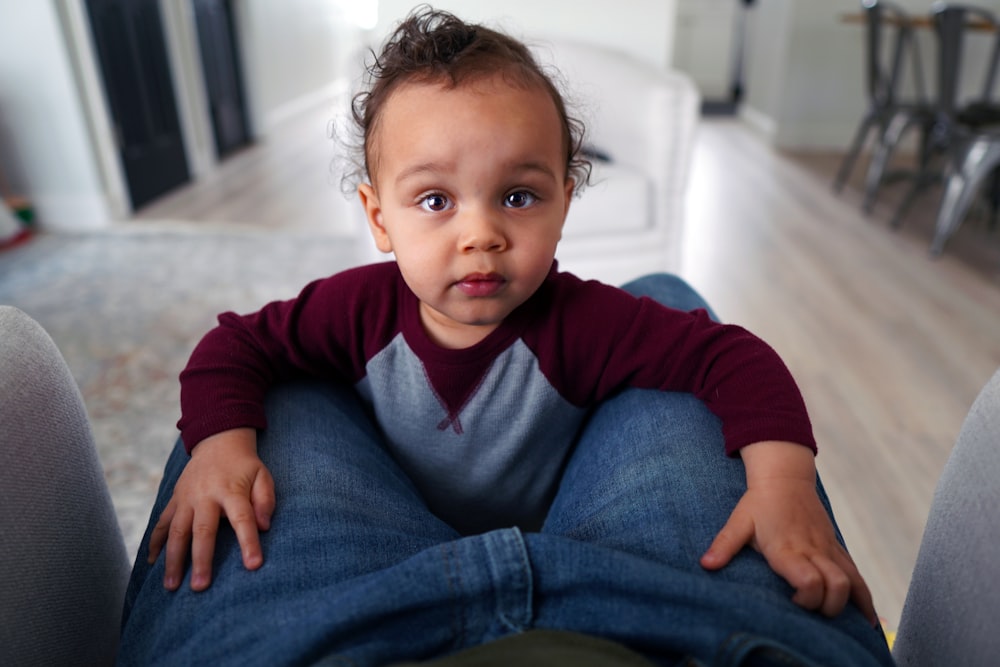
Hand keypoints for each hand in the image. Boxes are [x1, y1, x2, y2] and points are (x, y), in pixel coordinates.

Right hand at [147, 428, 274, 590]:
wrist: (218, 441)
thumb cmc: (245, 466)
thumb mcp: (263, 475)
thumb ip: (265, 500)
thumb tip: (264, 526)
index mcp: (231, 490)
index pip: (243, 519)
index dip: (249, 542)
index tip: (254, 565)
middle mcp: (205, 495)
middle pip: (202, 530)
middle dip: (200, 560)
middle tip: (200, 587)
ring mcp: (186, 498)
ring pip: (176, 531)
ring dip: (173, 559)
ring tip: (171, 585)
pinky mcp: (175, 499)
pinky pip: (162, 522)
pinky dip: (155, 542)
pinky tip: (152, 563)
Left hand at [699, 441, 876, 624]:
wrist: (785, 478)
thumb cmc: (759, 503)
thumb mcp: (738, 522)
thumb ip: (724, 544)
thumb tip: (706, 565)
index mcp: (787, 548)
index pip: (809, 580)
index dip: (807, 598)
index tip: (793, 603)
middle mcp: (813, 551)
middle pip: (837, 587)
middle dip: (829, 608)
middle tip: (812, 615)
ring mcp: (828, 550)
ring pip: (853, 582)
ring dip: (852, 606)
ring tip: (847, 629)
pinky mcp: (836, 548)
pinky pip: (857, 575)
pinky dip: (864, 598)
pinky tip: (868, 619)